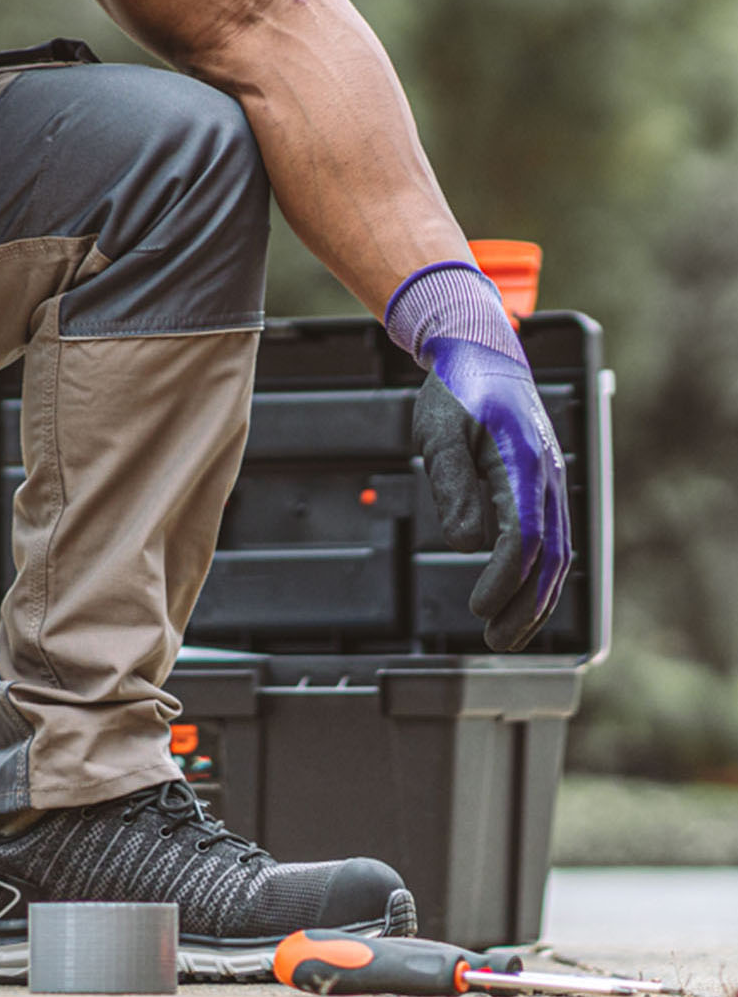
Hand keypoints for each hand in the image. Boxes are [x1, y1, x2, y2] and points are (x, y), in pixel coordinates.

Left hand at [414, 336, 572, 650]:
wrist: (483, 355)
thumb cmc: (455, 393)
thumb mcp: (438, 432)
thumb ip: (451, 484)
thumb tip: (467, 544)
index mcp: (522, 462)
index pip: (525, 536)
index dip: (504, 578)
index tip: (478, 607)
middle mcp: (547, 476)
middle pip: (550, 556)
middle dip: (526, 605)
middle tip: (496, 641)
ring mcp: (551, 481)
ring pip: (558, 553)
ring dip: (537, 598)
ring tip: (508, 634)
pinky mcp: (544, 486)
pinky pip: (553, 539)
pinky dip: (541, 575)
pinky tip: (521, 599)